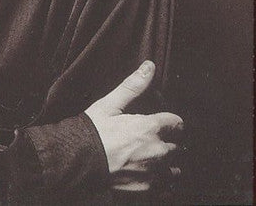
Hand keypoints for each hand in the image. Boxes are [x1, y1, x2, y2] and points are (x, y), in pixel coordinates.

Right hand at [84, 60, 182, 191]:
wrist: (77, 160)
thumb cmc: (93, 130)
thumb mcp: (110, 104)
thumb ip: (133, 86)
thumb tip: (150, 66)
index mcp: (150, 128)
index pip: (177, 123)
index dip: (170, 121)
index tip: (162, 122)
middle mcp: (157, 151)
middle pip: (178, 146)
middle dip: (168, 141)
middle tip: (151, 138)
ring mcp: (153, 172)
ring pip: (174, 167)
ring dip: (167, 162)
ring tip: (152, 157)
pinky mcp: (146, 188)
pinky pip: (164, 185)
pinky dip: (160, 179)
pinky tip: (146, 172)